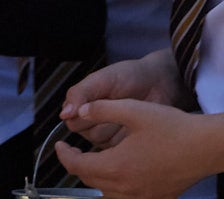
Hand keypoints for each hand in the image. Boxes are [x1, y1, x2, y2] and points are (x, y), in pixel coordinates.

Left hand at [55, 98, 204, 198]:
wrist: (207, 147)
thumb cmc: (171, 127)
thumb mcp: (131, 109)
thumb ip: (100, 109)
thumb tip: (78, 111)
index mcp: (116, 167)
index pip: (77, 166)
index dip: (64, 155)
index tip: (60, 144)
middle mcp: (126, 188)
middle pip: (89, 182)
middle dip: (77, 166)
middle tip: (73, 151)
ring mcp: (143, 197)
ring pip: (107, 194)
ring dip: (95, 180)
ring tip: (93, 162)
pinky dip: (116, 189)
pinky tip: (120, 174)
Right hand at [62, 50, 184, 147]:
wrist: (160, 82)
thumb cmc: (130, 76)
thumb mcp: (102, 79)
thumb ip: (80, 94)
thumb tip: (63, 115)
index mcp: (83, 105)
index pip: (72, 121)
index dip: (84, 114)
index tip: (99, 101)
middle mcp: (94, 121)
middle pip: (86, 134)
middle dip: (101, 120)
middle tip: (116, 105)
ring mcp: (111, 134)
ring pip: (102, 142)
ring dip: (115, 127)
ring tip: (128, 113)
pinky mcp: (127, 144)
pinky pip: (119, 148)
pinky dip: (128, 137)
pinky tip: (137, 123)